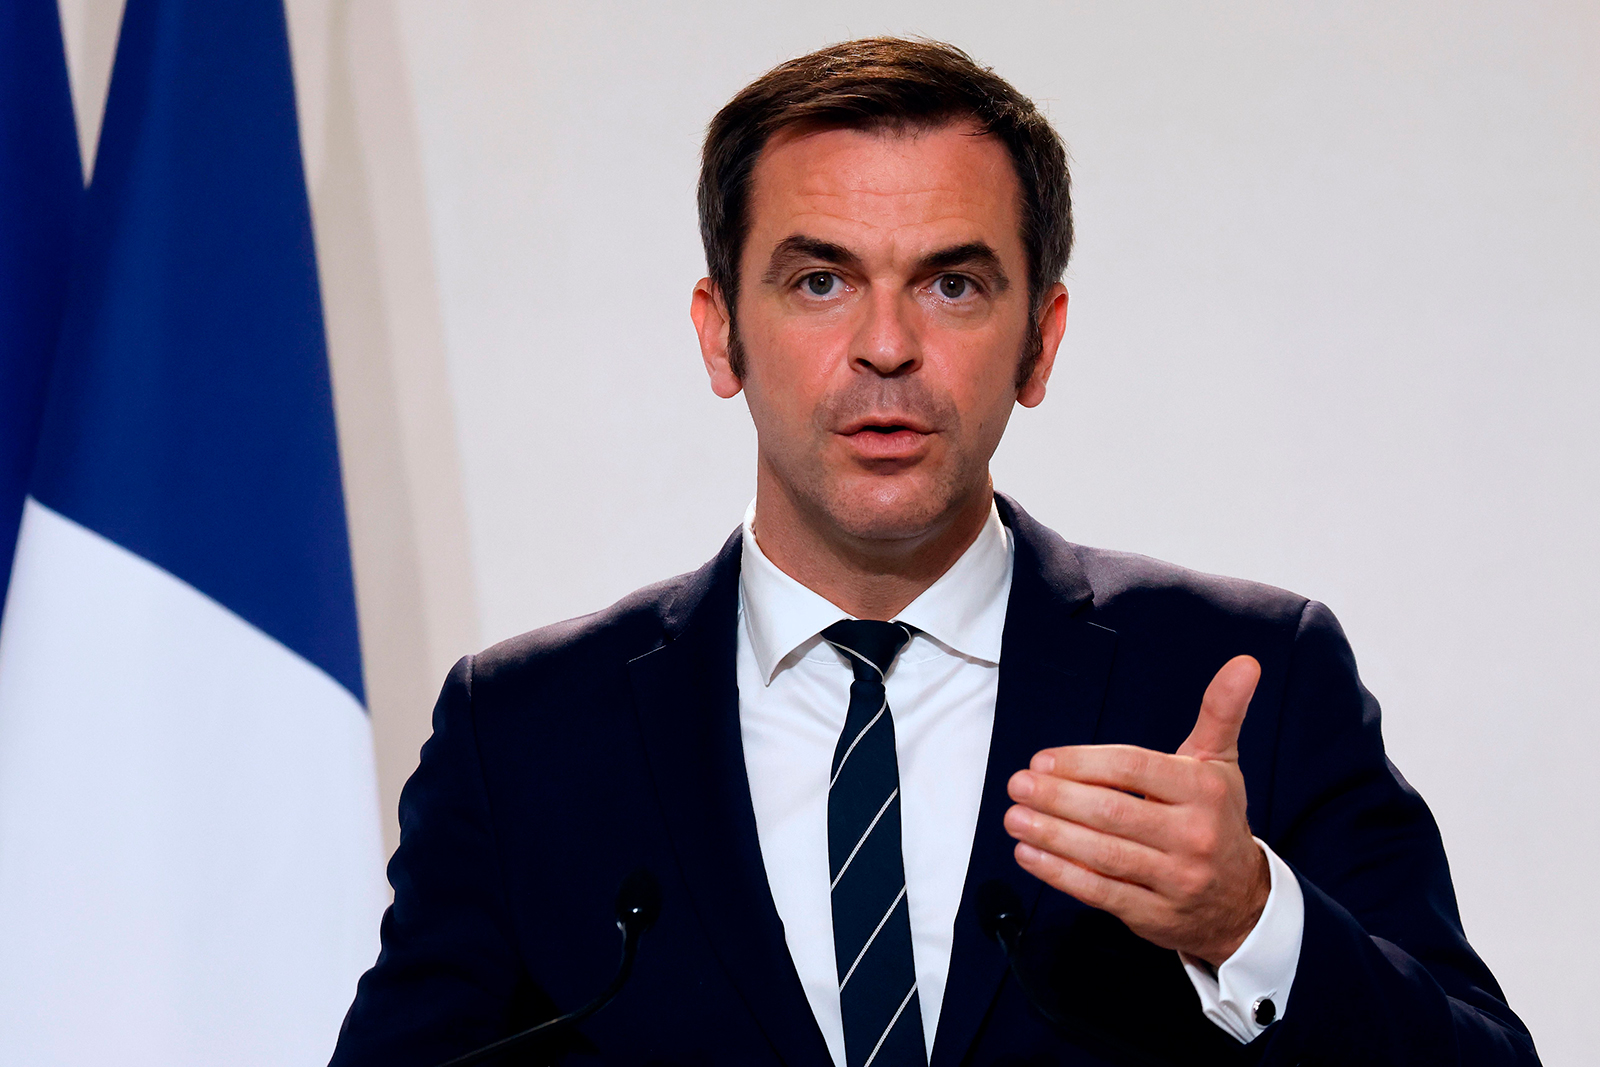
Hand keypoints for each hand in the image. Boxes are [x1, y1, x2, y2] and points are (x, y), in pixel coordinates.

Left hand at [1003, 655, 1269, 966]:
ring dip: (1051, 835)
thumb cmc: (1217, 818)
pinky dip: (1060, 875)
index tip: (1042, 760)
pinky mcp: (1155, 915)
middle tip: (1017, 784)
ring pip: (1103, 854)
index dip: (1084, 763)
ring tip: (1014, 817)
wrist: (1242, 901)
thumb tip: (1244, 662)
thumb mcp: (1221, 762)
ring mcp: (1175, 879)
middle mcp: (1193, 835)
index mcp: (1204, 790)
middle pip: (1114, 812)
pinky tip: (1029, 855)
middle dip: (1058, 798)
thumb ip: (1221, 711)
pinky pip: (1101, 893)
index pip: (1135, 769)